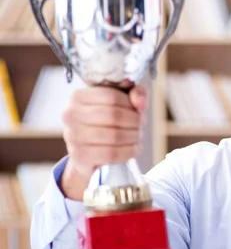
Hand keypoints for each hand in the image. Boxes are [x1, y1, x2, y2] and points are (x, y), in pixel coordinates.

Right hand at [60, 85, 147, 199]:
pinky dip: (128, 151)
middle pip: (114, 116)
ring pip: (114, 136)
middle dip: (135, 122)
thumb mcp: (123, 100)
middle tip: (141, 126)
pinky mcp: (79, 155)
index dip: (131, 105)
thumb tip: (141, 104)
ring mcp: (72, 136)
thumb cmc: (106, 120)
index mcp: (78, 96)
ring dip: (133, 137)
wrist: (88, 151)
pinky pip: (111, 153)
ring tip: (138, 136)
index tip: (138, 112)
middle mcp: (70, 114)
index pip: (112, 97)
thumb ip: (136, 93)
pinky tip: (134, 148)